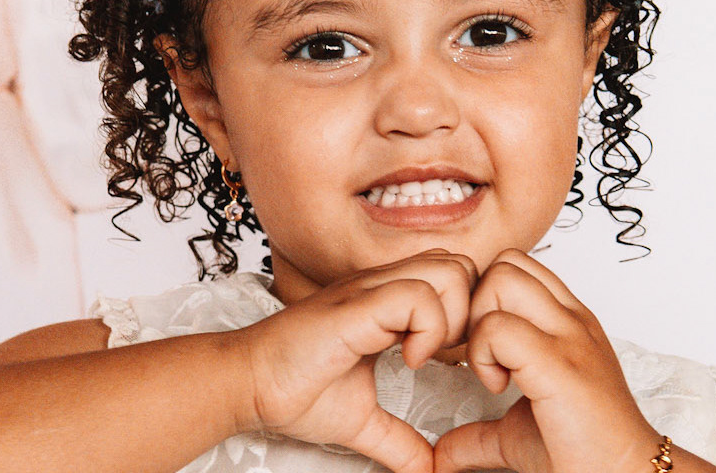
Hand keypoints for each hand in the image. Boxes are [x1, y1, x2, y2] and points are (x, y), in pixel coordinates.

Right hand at [236, 249, 477, 472]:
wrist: (246, 384)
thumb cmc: (293, 389)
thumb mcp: (362, 419)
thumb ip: (399, 439)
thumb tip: (427, 469)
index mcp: (387, 301)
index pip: (454, 275)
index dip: (466, 315)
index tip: (452, 361)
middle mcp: (382, 286)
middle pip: (461, 263)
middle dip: (469, 312)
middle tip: (446, 356)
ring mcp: (370, 290)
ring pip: (448, 271)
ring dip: (451, 318)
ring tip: (426, 357)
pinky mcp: (357, 307)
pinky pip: (417, 296)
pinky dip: (428, 329)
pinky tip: (408, 361)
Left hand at [434, 249, 663, 472]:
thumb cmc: (584, 454)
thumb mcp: (518, 433)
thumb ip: (479, 432)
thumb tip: (441, 452)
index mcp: (566, 323)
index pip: (516, 266)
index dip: (483, 299)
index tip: (481, 348)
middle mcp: (571, 320)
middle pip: (505, 262)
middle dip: (476, 302)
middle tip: (479, 353)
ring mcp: (570, 337)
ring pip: (501, 278)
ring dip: (480, 323)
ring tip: (492, 368)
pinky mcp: (561, 365)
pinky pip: (500, 328)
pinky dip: (483, 354)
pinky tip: (498, 387)